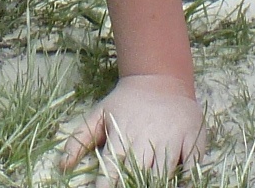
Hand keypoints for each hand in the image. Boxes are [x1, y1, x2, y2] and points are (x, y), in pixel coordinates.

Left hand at [61, 74, 205, 177]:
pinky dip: (188, 179)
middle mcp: (147, 137)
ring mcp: (172, 137)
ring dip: (157, 183)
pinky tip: (181, 185)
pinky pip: (193, 165)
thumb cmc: (126, 103)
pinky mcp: (193, 137)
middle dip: (133, 185)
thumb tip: (61, 166)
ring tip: (149, 186)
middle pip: (140, 173)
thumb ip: (79, 139)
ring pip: (165, 173)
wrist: (160, 78)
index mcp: (123, 134)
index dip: (107, 184)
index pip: (112, 168)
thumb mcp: (99, 114)